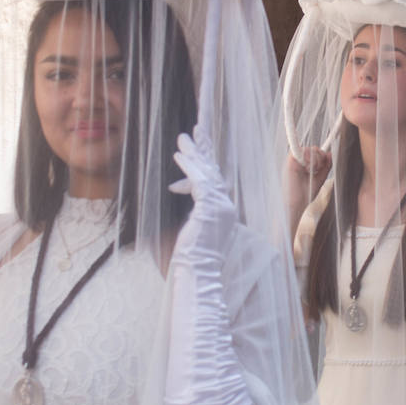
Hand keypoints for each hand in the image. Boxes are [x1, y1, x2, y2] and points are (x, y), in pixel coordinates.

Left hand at [170, 124, 236, 260]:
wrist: (200, 273)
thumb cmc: (194, 258)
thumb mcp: (194, 231)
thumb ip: (193, 213)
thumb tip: (180, 196)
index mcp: (224, 212)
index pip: (214, 182)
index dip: (203, 166)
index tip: (190, 154)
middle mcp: (226, 206)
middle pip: (214, 171)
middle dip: (204, 149)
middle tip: (195, 130)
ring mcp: (220, 206)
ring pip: (207, 172)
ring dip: (194, 152)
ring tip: (184, 136)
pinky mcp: (210, 207)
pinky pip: (199, 180)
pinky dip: (189, 166)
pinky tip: (179, 155)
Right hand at [287, 147, 330, 201]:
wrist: (298, 202)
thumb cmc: (307, 193)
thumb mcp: (321, 177)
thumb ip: (326, 166)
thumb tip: (330, 154)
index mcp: (307, 164)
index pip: (316, 153)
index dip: (322, 154)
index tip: (327, 159)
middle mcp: (300, 161)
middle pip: (313, 149)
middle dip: (320, 157)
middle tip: (319, 168)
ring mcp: (295, 161)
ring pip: (307, 149)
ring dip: (314, 159)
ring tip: (312, 171)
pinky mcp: (290, 162)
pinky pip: (298, 150)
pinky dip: (306, 157)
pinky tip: (307, 168)